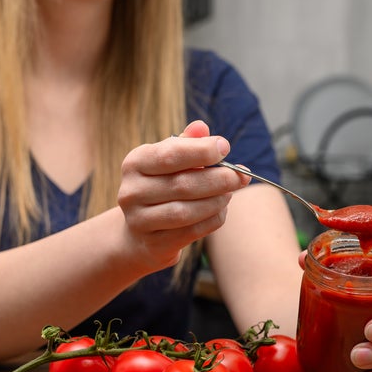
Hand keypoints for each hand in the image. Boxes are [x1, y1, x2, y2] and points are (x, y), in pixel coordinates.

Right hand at [117, 120, 248, 270]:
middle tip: (240, 176)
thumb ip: (187, 143)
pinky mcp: (154, 243)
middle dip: (217, 179)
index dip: (201, 150)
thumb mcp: (169, 161)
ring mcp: (139, 220)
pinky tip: (221, 210)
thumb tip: (202, 127)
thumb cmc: (161, 187)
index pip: (170, 155)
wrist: (141, 234)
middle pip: (182, 184)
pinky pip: (191, 231)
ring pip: (186, 211)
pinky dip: (212, 219)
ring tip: (230, 193)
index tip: (225, 147)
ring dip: (216, 201)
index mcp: (135, 163)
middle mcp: (131, 191)